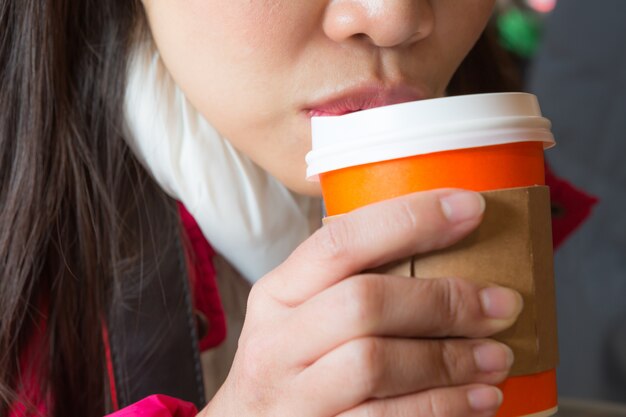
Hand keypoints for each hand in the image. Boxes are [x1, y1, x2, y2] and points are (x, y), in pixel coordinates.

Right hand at [201, 189, 522, 416]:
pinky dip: (444, 408)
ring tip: (498, 356)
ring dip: (450, 359)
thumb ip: (349, 283)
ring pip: (375, 365)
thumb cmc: (293, 364)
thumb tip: (444, 244)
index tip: (469, 208)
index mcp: (277, 294)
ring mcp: (293, 397)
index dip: (408, 220)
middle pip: (363, 303)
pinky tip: (479, 400)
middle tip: (502, 304)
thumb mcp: (301, 314)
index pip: (339, 242)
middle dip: (442, 300)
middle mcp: (277, 342)